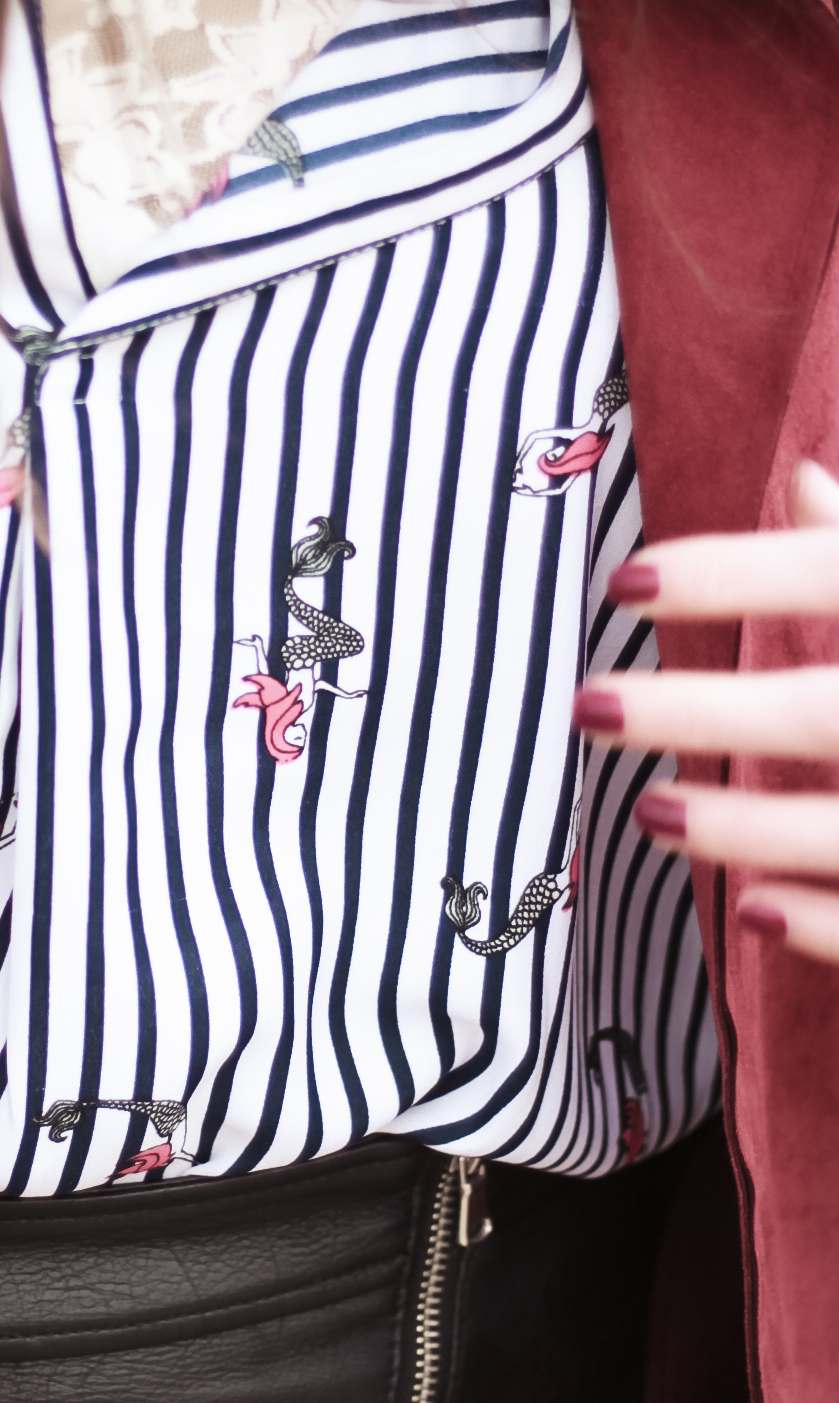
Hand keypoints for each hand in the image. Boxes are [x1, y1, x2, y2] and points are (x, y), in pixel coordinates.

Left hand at [571, 459, 838, 964]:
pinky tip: (754, 908)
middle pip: (826, 713)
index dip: (730, 574)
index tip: (626, 580)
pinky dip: (829, 923)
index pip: (837, 576)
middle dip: (699, 713)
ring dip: (742, 827)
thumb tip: (800, 480)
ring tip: (651, 813)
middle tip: (589, 706)